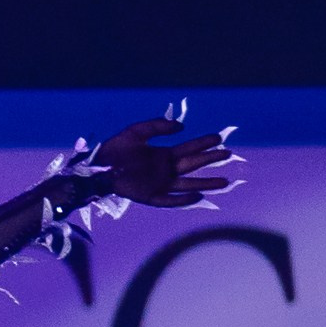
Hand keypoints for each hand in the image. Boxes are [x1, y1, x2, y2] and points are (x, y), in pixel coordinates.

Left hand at [94, 116, 240, 208]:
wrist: (97, 167)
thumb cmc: (115, 149)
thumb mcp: (136, 131)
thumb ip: (157, 126)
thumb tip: (181, 126)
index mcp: (162, 155)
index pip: (188, 148)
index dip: (203, 143)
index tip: (219, 138)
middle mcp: (164, 170)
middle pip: (193, 165)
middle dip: (210, 160)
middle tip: (228, 154)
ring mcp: (159, 184)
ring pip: (188, 184)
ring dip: (205, 183)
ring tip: (224, 181)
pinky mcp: (150, 197)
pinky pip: (170, 200)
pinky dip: (183, 200)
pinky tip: (197, 196)